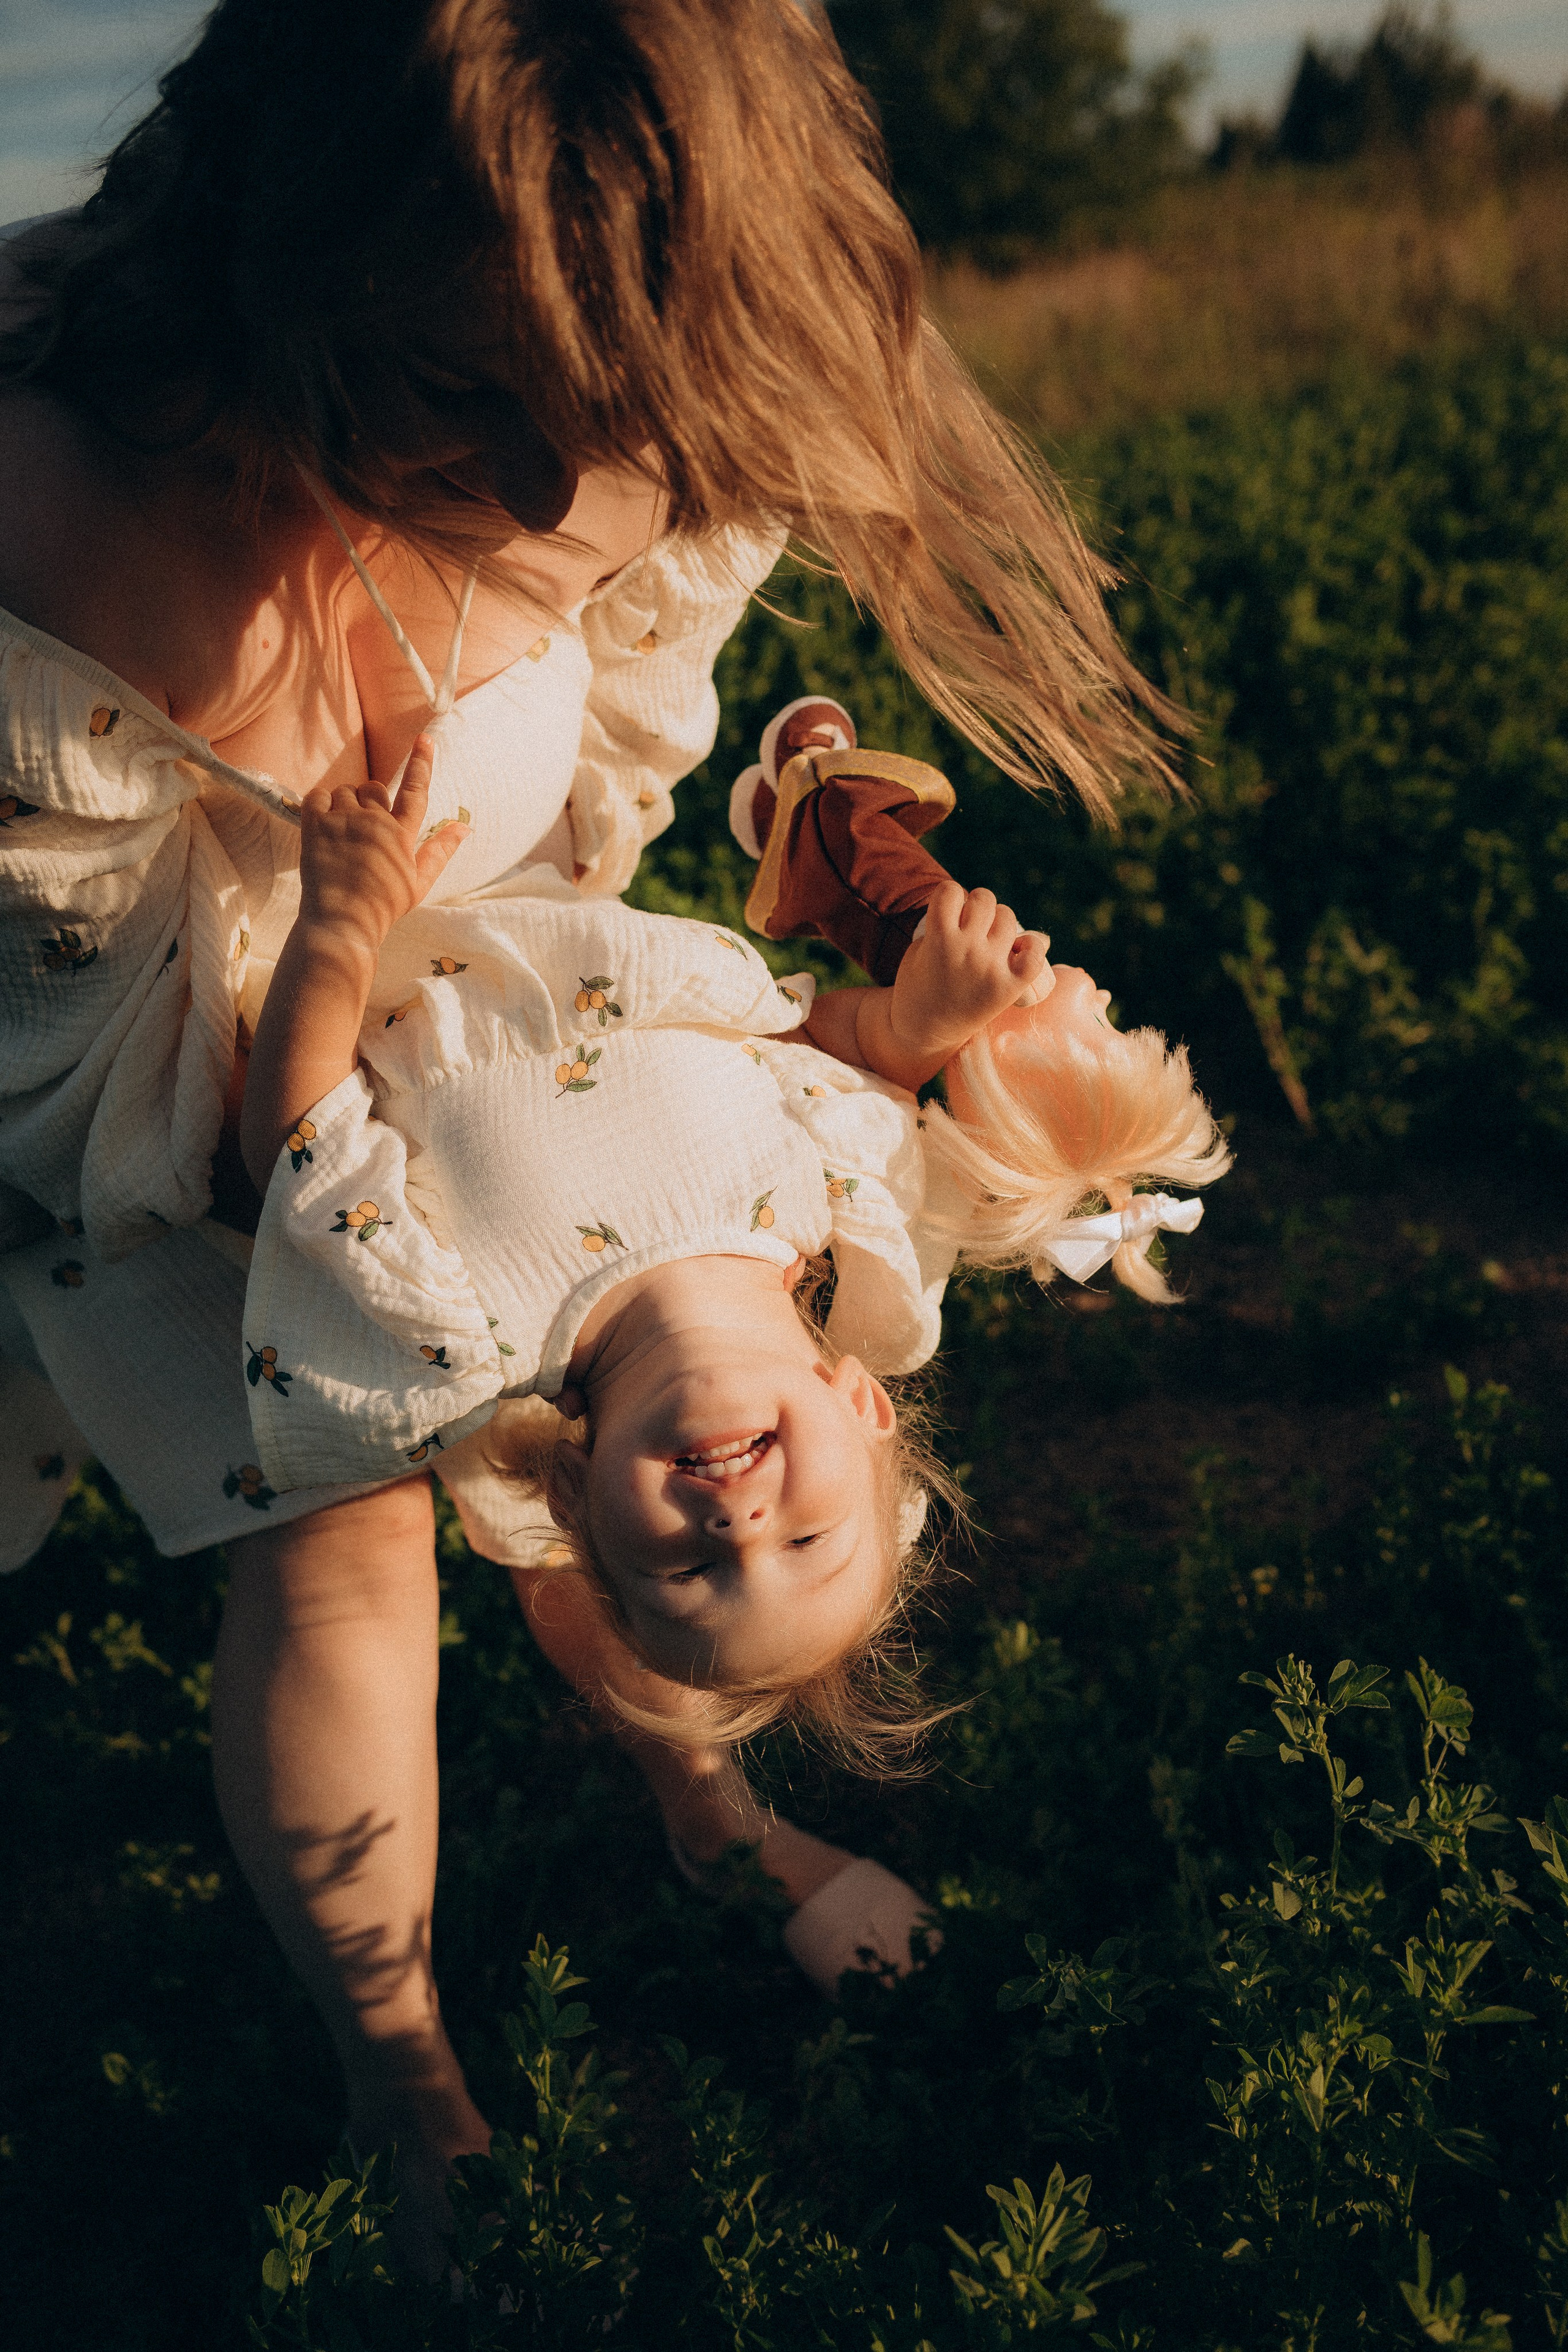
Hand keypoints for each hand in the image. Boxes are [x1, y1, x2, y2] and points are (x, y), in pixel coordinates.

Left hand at [296, 737, 466, 964]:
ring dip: (344, 805)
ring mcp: (344, 821)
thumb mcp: (420, 881)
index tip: (425, 738)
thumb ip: (441, 850)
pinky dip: (320, 804)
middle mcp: (374, 821)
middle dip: (370, 800)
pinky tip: (324, 824)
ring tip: (343, 834)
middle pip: (374, 787)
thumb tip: (465, 827)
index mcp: (401, 834)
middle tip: (364, 828)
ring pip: (345, 791)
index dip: (422, 763)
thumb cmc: (383, 905)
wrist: (342, 922)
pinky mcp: (316, 826)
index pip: (415, 790)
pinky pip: (317, 795)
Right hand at [888, 882, 1048, 1065]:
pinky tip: (1018, 951)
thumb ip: (946, 925)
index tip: (948, 914)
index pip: (950, 891)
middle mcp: (966, 951)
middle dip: (976, 908)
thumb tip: (987, 909)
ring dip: (998, 923)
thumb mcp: (919, 949)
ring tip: (989, 941)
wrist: (924, 1033)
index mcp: (937, 939)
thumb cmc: (918, 986)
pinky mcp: (1008, 988)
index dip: (949, 899)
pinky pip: (1035, 954)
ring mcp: (990, 969)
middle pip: (983, 899)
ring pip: (1007, 917)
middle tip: (970, 926)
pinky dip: (1031, 946)